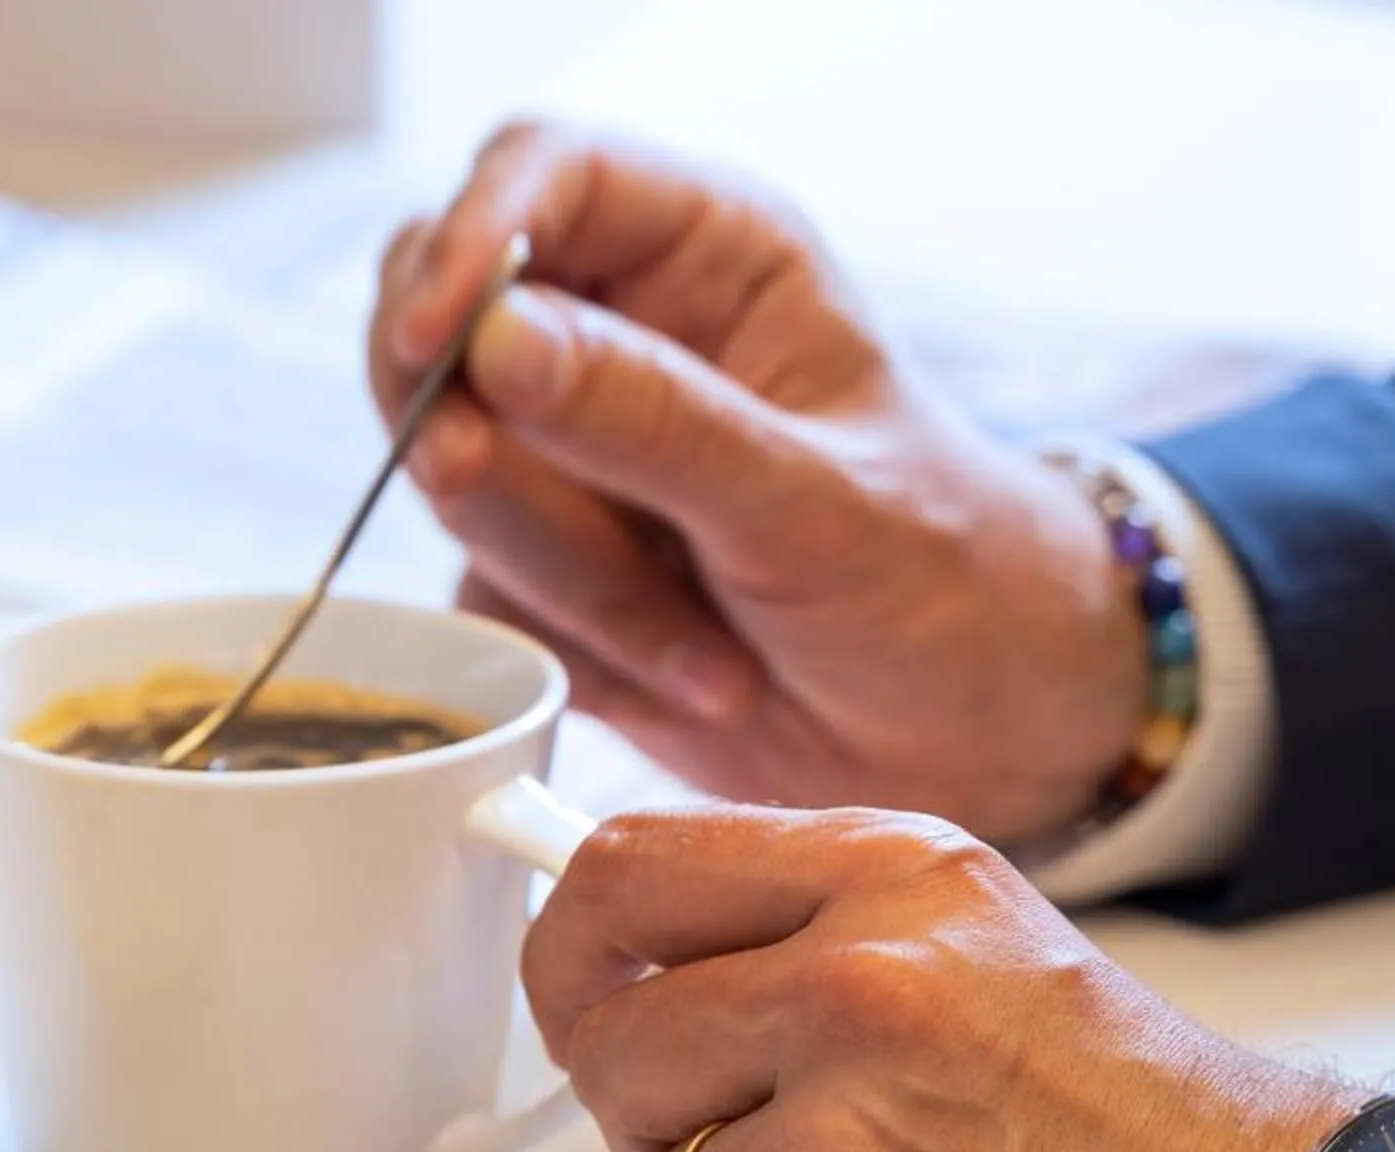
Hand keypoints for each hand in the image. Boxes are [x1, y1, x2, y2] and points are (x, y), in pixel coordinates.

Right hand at [369, 123, 1149, 848]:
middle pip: (443, 320)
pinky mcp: (538, 566)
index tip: (435, 341)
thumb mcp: (813, 501)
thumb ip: (654, 418)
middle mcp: (622, 335)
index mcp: (708, 255)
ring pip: (455, 478)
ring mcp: (568, 455)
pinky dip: (574, 653)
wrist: (959, 733)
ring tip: (709, 643)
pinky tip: (692, 674)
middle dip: (465, 427)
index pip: (541, 174)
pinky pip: (481, 596)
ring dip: (565, 579)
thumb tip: (492, 339)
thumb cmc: (939, 582)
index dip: (466, 242)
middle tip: (484, 489)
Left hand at [524, 802, 1394, 1151]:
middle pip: (613, 1056)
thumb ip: (808, 926)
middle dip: (668, 1121)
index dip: (572, 953)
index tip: (584, 997)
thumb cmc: (1151, 1134)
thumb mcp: (988, 943)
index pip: (619, 877)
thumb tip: (623, 952)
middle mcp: (850, 1002)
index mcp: (888, 885)